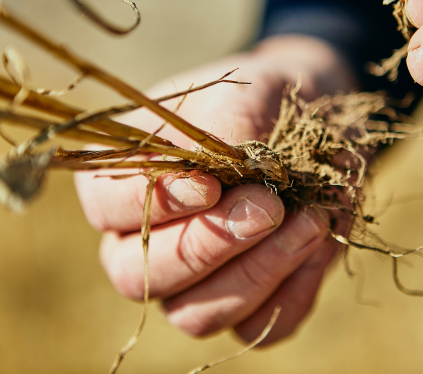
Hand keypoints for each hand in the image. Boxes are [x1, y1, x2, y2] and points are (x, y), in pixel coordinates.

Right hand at [74, 35, 356, 344]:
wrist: (311, 120)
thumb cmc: (261, 102)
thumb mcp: (243, 94)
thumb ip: (223, 129)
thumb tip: (216, 182)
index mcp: (128, 178)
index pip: (107, 206)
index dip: (154, 203)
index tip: (211, 185)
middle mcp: (147, 238)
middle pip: (138, 277)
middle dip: (206, 247)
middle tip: (267, 207)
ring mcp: (192, 279)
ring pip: (194, 315)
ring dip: (256, 275)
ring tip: (309, 222)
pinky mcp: (243, 301)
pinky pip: (253, 327)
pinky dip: (290, 295)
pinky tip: (316, 247)